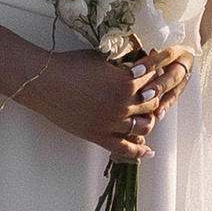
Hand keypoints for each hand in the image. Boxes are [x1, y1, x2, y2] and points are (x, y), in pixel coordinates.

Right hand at [28, 48, 192, 154]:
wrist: (45, 82)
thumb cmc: (70, 65)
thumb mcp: (101, 58)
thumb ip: (122, 64)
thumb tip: (136, 64)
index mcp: (126, 82)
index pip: (153, 75)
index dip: (160, 68)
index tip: (166, 64)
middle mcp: (123, 104)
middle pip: (153, 102)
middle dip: (157, 95)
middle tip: (157, 91)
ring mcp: (112, 123)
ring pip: (144, 126)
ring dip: (150, 119)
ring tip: (151, 115)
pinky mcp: (99, 136)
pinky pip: (125, 149)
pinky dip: (139, 151)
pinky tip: (148, 151)